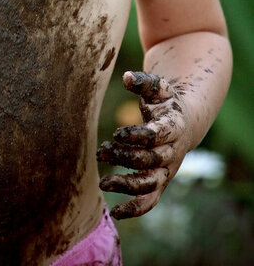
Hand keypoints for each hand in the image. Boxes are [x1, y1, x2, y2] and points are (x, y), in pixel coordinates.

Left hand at [97, 70, 189, 218]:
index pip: (156, 136)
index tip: (116, 134)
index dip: (137, 136)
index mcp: (173, 128)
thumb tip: (127, 76)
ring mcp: (167, 170)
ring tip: (103, 182)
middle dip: (124, 158)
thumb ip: (144, 82)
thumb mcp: (158, 87)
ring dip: (126, 185)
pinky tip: (115, 211)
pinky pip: (150, 201)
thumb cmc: (165, 102)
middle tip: (102, 151)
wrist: (185, 121)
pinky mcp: (160, 182)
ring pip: (149, 185)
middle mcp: (172, 153)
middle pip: (149, 161)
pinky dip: (135, 209)